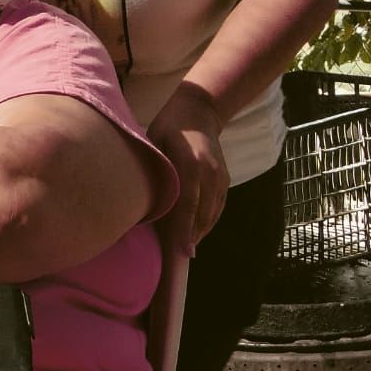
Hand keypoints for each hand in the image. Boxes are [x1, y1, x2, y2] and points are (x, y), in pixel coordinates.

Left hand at [147, 83, 228, 255]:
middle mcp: (210, 172)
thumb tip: (143, 205)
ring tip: (182, 248)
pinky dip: (206, 222)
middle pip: (202, 214)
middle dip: (190, 237)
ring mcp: (221, 177)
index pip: (188, 204)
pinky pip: (217, 208)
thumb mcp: (154, 146)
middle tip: (175, 258)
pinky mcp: (226, 180)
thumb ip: (155, 175)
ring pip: (211, 214)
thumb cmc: (166, 129)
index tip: (182, 252)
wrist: (198, 112)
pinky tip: (193, 232)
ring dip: (198, 232)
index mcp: (191, 163)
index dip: (184, 230)